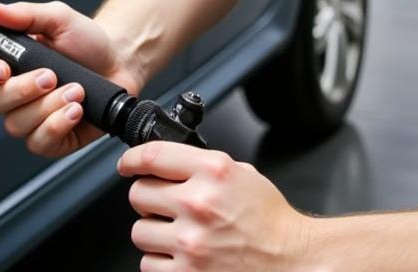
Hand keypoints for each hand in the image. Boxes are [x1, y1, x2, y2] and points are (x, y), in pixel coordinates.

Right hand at [0, 0, 140, 157]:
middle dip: (23, 89)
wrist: (119, 62)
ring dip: (47, 107)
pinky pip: (40, 143)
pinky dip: (58, 125)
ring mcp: (30, 119)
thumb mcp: (57, 18)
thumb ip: (23, 14)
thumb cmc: (86, 40)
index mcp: (7, 63)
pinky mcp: (51, 139)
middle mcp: (13, 94)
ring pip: (16, 125)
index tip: (3, 68)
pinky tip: (76, 109)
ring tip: (74, 89)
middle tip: (50, 75)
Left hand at [119, 141, 313, 270]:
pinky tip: (179, 255)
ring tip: (175, 232)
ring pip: (139, 231)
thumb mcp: (239, 173)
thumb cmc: (269, 220)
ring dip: (153, 231)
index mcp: (212, 171)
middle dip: (148, 198)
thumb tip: (169, 163)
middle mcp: (198, 203)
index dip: (132, 159)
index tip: (127, 164)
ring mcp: (191, 242)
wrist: (290, 260)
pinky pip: (149, 264)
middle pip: (139, 194)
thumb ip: (203, 165)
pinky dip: (160, 261)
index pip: (152, 156)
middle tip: (162, 204)